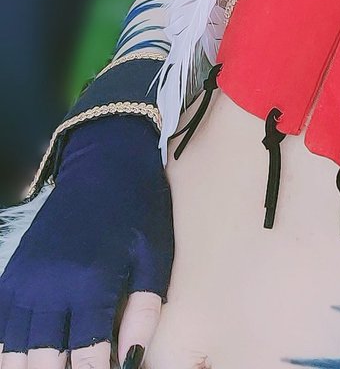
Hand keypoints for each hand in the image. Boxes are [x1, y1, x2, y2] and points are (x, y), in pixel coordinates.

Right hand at [0, 116, 172, 365]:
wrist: (103, 161)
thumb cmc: (138, 208)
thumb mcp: (154, 255)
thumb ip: (143, 312)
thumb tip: (131, 361)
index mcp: (90, 283)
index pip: (87, 359)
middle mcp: (49, 287)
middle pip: (44, 363)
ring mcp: (25, 281)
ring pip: (14, 353)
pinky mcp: (13, 275)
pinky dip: (7, 352)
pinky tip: (25, 360)